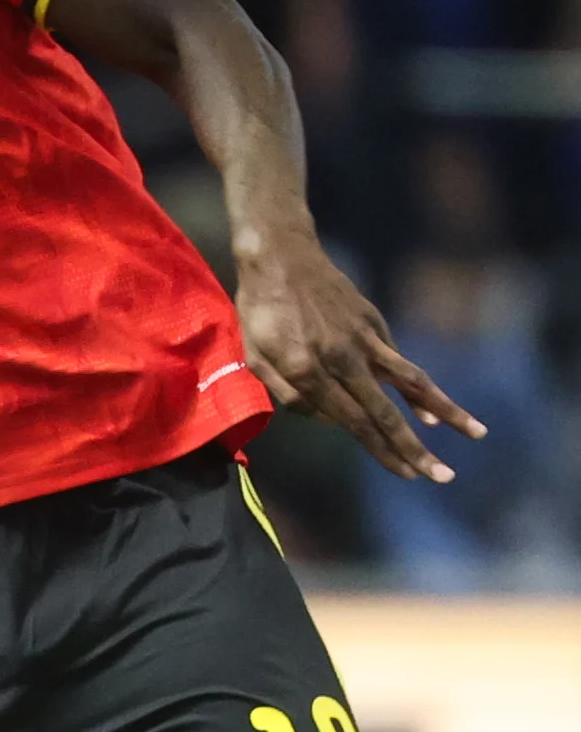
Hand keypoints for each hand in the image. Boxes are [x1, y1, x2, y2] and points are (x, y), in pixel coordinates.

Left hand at [235, 228, 486, 481]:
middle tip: (443, 477)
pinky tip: (431, 412)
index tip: (408, 475)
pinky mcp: (373, 323)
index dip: (382, 451)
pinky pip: (399, 361)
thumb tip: (328, 419)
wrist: (280, 254)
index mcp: (307, 369)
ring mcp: (363, 338)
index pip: (353, 421)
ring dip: (445, 411)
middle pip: (385, 411)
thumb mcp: (254, 357)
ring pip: (411, 382)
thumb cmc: (259, 310)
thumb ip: (286, 394)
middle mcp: (341, 356)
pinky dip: (418, 389)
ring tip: (477, 434)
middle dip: (415, 449)